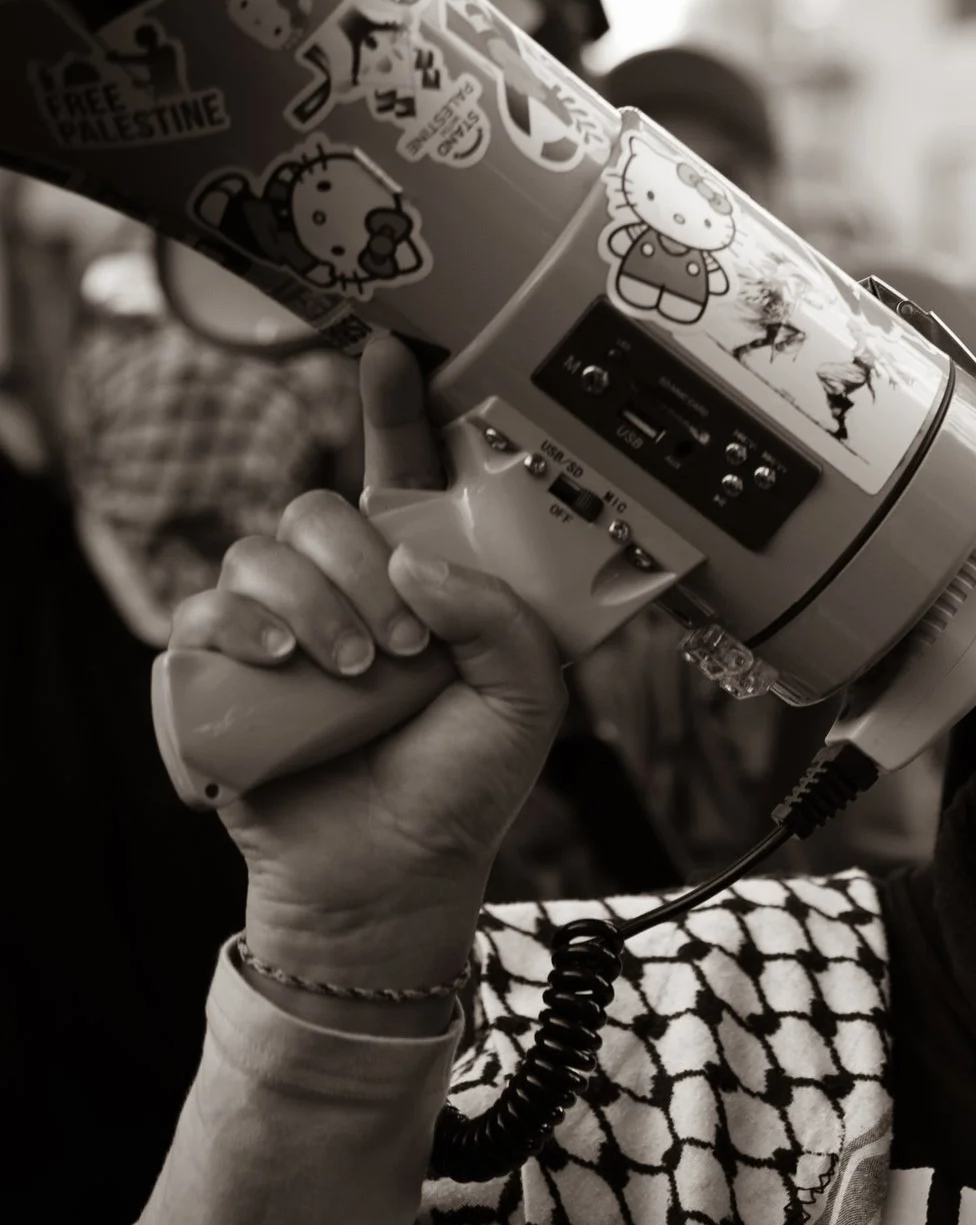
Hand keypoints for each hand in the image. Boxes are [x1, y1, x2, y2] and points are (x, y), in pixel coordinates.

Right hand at [165, 336, 565, 1016]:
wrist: (395, 876)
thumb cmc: (462, 786)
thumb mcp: (527, 699)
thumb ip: (502, 619)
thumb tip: (416, 564)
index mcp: (419, 579)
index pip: (401, 472)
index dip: (394, 407)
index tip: (393, 349)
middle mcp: (344, 590)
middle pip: (319, 509)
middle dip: (357, 564)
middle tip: (400, 643)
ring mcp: (278, 628)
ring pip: (262, 554)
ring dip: (311, 604)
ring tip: (353, 672)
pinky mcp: (220, 674)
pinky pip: (199, 613)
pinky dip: (236, 627)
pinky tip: (279, 661)